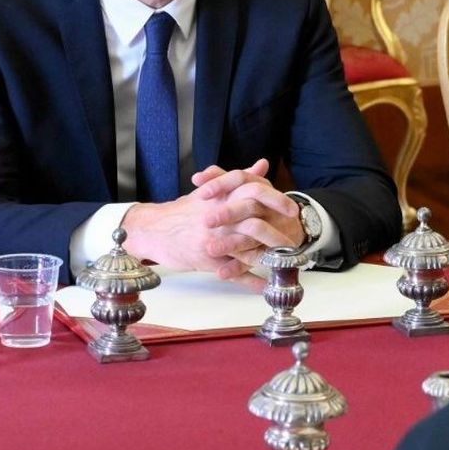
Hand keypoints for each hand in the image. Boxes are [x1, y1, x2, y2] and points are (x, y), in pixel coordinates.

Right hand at [119, 159, 299, 289]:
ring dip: (269, 256)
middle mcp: (219, 216)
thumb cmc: (185, 211)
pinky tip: (265, 285)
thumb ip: (241, 178)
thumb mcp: (213, 191)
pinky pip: (234, 272)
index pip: (255, 191)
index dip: (277, 200)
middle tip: (295, 240)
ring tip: (286, 262)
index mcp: (222, 196)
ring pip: (246, 249)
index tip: (293, 209)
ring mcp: (213, 239)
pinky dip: (251, 280)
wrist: (153, 229)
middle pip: (254, 222)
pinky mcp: (208, 260)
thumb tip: (263, 164)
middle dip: (277, 231)